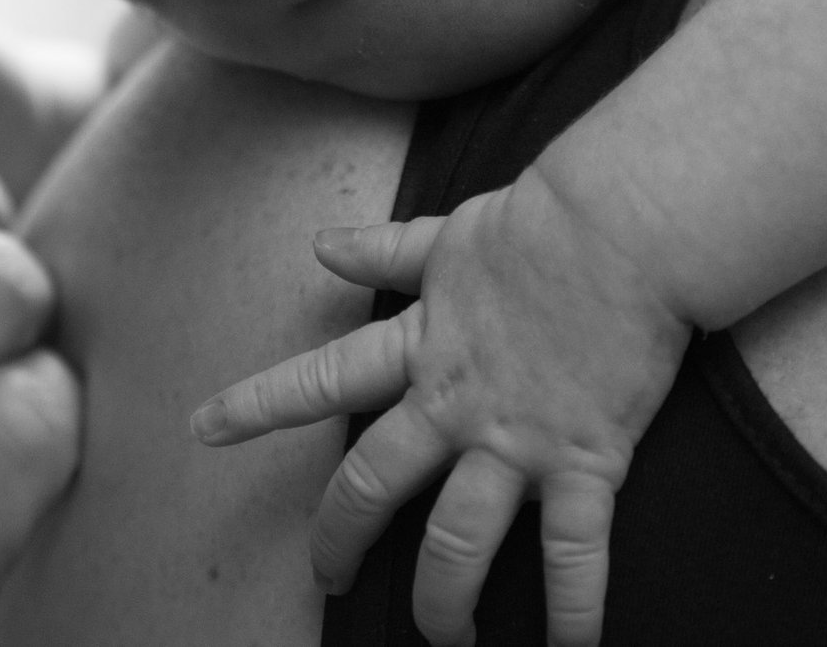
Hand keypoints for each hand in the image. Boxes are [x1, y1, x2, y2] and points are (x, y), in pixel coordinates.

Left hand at [190, 168, 688, 646]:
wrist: (623, 225)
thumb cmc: (544, 221)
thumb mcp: (450, 232)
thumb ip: (386, 249)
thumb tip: (323, 243)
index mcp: (421, 343)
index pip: (322, 379)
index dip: (257, 406)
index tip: (203, 429)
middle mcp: (454, 402)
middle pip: (372, 485)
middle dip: (341, 539)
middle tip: (329, 577)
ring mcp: (515, 439)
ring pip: (456, 542)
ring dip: (444, 601)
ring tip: (445, 636)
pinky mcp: (584, 461)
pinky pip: (572, 557)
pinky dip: (573, 613)